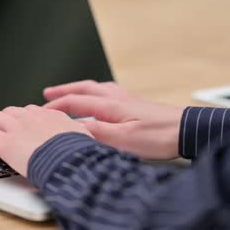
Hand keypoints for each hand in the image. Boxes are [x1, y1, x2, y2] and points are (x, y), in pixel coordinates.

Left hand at [0, 105, 92, 176]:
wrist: (70, 161)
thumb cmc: (80, 154)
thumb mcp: (84, 139)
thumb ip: (77, 135)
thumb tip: (84, 137)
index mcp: (51, 116)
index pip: (32, 111)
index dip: (22, 115)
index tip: (19, 119)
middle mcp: (31, 118)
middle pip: (11, 112)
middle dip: (1, 116)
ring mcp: (16, 128)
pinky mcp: (4, 142)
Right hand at [44, 80, 183, 159]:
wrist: (188, 131)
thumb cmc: (160, 136)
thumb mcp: (123, 140)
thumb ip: (97, 132)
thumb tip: (73, 128)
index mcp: (110, 106)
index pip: (75, 102)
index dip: (55, 106)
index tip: (41, 110)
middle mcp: (116, 98)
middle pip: (83, 89)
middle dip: (63, 91)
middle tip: (47, 92)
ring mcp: (127, 99)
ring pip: (96, 89)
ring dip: (79, 89)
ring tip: (70, 92)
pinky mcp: (136, 104)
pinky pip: (108, 93)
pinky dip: (96, 93)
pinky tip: (101, 100)